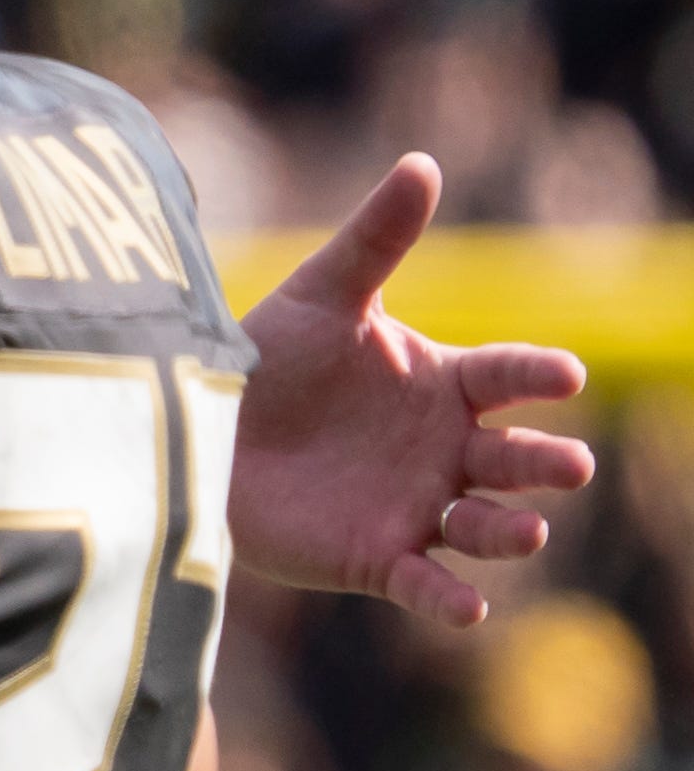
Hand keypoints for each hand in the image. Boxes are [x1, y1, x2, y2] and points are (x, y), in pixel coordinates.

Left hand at [233, 153, 595, 627]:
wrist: (201, 431)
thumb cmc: (271, 359)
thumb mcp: (321, 297)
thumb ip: (376, 239)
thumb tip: (422, 163)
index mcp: (446, 385)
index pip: (508, 377)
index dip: (536, 375)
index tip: (562, 374)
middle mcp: (447, 450)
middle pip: (514, 459)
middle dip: (545, 464)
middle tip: (569, 466)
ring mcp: (419, 506)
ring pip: (484, 524)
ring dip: (509, 530)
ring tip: (525, 531)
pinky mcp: (378, 558)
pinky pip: (425, 583)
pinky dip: (448, 597)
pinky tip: (469, 607)